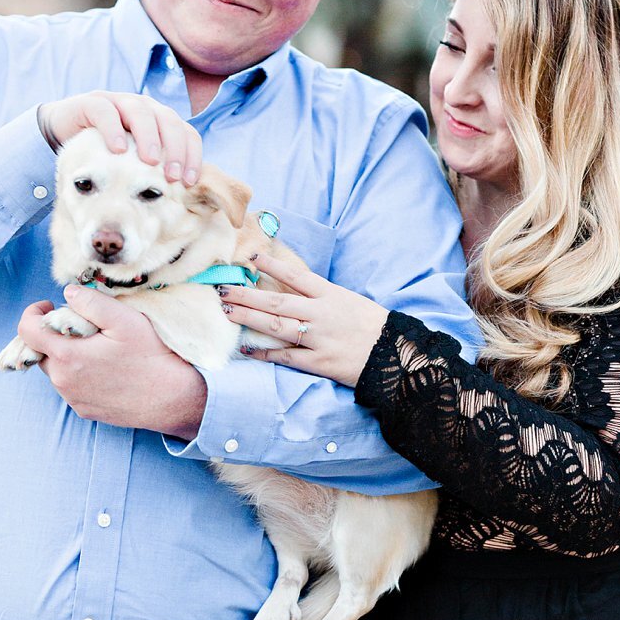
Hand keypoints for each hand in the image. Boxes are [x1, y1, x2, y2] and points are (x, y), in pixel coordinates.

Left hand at [20, 285, 206, 435]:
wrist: (174, 399)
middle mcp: (63, 380)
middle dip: (55, 335)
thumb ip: (91, 302)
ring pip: (57, 370)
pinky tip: (107, 371)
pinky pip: (72, 388)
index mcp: (67, 355)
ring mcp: (73, 398)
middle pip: (42, 350)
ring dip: (68, 356)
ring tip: (99, 350)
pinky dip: (81, 375)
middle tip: (84, 328)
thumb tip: (67, 293)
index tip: (49, 306)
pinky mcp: (85, 410)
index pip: (27, 331)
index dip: (33, 313)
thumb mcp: (126, 320)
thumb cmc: (152, 356)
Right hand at [38, 91, 202, 185]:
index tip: (188, 183)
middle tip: (172, 176)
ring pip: (141, 113)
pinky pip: (105, 112)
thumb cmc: (105, 152)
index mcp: (161, 119)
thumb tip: (179, 199)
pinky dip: (113, 129)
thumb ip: (154, 171)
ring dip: (149, 137)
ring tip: (149, 161)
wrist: (63, 132)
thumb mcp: (134, 162)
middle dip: (175, 149)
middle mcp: (144, 107)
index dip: (192, 156)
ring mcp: (118, 101)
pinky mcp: (92, 102)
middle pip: (169, 121)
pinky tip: (117, 149)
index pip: (186, 133)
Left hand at [218, 251, 388, 387]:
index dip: (272, 267)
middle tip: (222, 289)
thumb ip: (324, 298)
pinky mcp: (319, 361)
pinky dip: (265, 352)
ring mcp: (319, 338)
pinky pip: (286, 356)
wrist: (396, 354)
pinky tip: (247, 349)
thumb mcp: (351, 302)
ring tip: (227, 311)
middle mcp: (321, 314)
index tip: (251, 258)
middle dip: (247, 294)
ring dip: (249, 318)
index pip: (296, 276)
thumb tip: (296, 291)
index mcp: (331, 295)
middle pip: (277, 301)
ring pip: (276, 325)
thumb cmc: (375, 326)